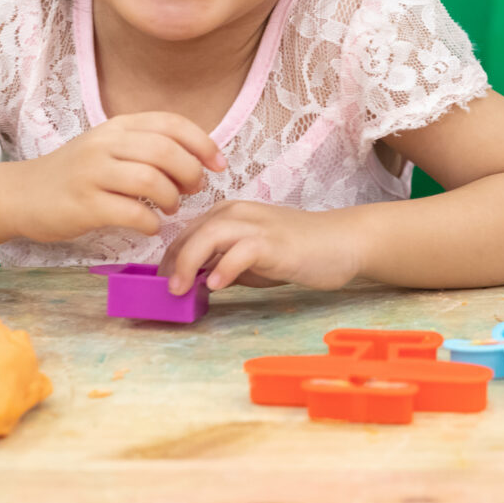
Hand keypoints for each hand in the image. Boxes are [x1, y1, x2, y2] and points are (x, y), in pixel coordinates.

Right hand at [8, 113, 224, 242]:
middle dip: (190, 174)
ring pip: (151, 181)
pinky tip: (150, 226)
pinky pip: (132, 213)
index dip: (202, 143)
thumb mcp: (108, 147)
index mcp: (116, 126)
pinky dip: (151, 223)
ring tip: (169, 208)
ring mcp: (92, 174)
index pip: (171, 123)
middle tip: (192, 191)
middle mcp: (104, 144)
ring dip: (171, 199)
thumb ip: (146, 146)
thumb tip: (198, 159)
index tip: (218, 164)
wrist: (21, 195)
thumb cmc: (75, 174)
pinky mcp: (83, 206)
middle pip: (166, 152)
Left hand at [161, 201, 367, 293]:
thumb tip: (194, 282)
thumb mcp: (251, 258)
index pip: (187, 232)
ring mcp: (257, 226)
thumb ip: (223, 264)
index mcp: (229, 214)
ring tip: (180, 289)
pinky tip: (217, 285)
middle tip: (165, 289)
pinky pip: (242, 251)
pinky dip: (226, 267)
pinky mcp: (275, 242)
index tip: (161, 282)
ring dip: (189, 262)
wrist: (342, 242)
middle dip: (172, 261)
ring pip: (210, 235)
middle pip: (191, 232)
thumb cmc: (297, 251)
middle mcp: (238, 213)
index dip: (169, 258)